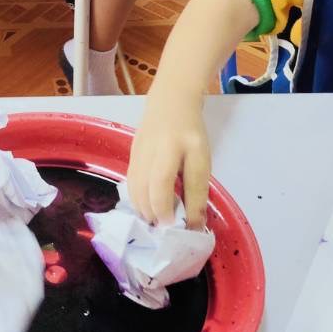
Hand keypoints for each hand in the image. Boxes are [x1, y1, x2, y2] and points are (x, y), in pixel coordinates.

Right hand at [127, 93, 210, 227]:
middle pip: (147, 188)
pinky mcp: (130, 155)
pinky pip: (131, 183)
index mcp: (173, 147)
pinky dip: (137, 201)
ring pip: (135, 188)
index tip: (183, 228)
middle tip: (168, 228)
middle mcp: (152, 149)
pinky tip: (147, 208)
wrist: (169, 103)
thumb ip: (197, 189)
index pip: (167, 182)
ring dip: (145, 210)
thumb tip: (195, 224)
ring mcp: (138, 152)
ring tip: (157, 221)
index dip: (173, 208)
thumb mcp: (201, 158)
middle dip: (157, 213)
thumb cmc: (190, 132)